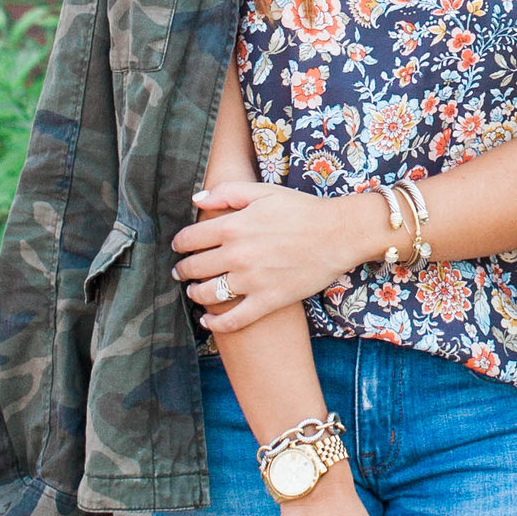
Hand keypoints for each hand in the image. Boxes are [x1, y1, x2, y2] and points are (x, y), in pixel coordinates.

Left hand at [173, 180, 383, 333]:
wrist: (337, 234)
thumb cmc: (302, 210)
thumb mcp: (264, 192)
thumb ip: (227, 192)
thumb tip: (197, 199)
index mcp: (232, 226)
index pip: (190, 238)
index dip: (180, 244)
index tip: (179, 247)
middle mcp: (236, 255)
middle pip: (194, 267)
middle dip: (183, 270)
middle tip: (181, 272)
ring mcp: (251, 281)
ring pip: (207, 294)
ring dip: (195, 294)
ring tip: (195, 292)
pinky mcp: (267, 301)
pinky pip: (233, 320)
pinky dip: (216, 324)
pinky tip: (207, 321)